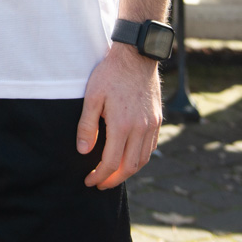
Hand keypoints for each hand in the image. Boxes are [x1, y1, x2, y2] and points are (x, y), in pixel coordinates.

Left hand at [77, 42, 161, 189]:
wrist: (136, 56)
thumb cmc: (110, 74)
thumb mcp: (92, 97)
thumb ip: (87, 126)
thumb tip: (84, 152)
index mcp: (122, 125)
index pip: (111, 162)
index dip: (99, 176)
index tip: (89, 181)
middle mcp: (141, 129)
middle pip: (129, 167)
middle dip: (114, 180)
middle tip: (100, 184)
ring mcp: (152, 125)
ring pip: (143, 159)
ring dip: (128, 172)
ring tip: (113, 175)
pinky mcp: (157, 120)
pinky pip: (150, 147)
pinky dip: (139, 158)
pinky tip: (128, 158)